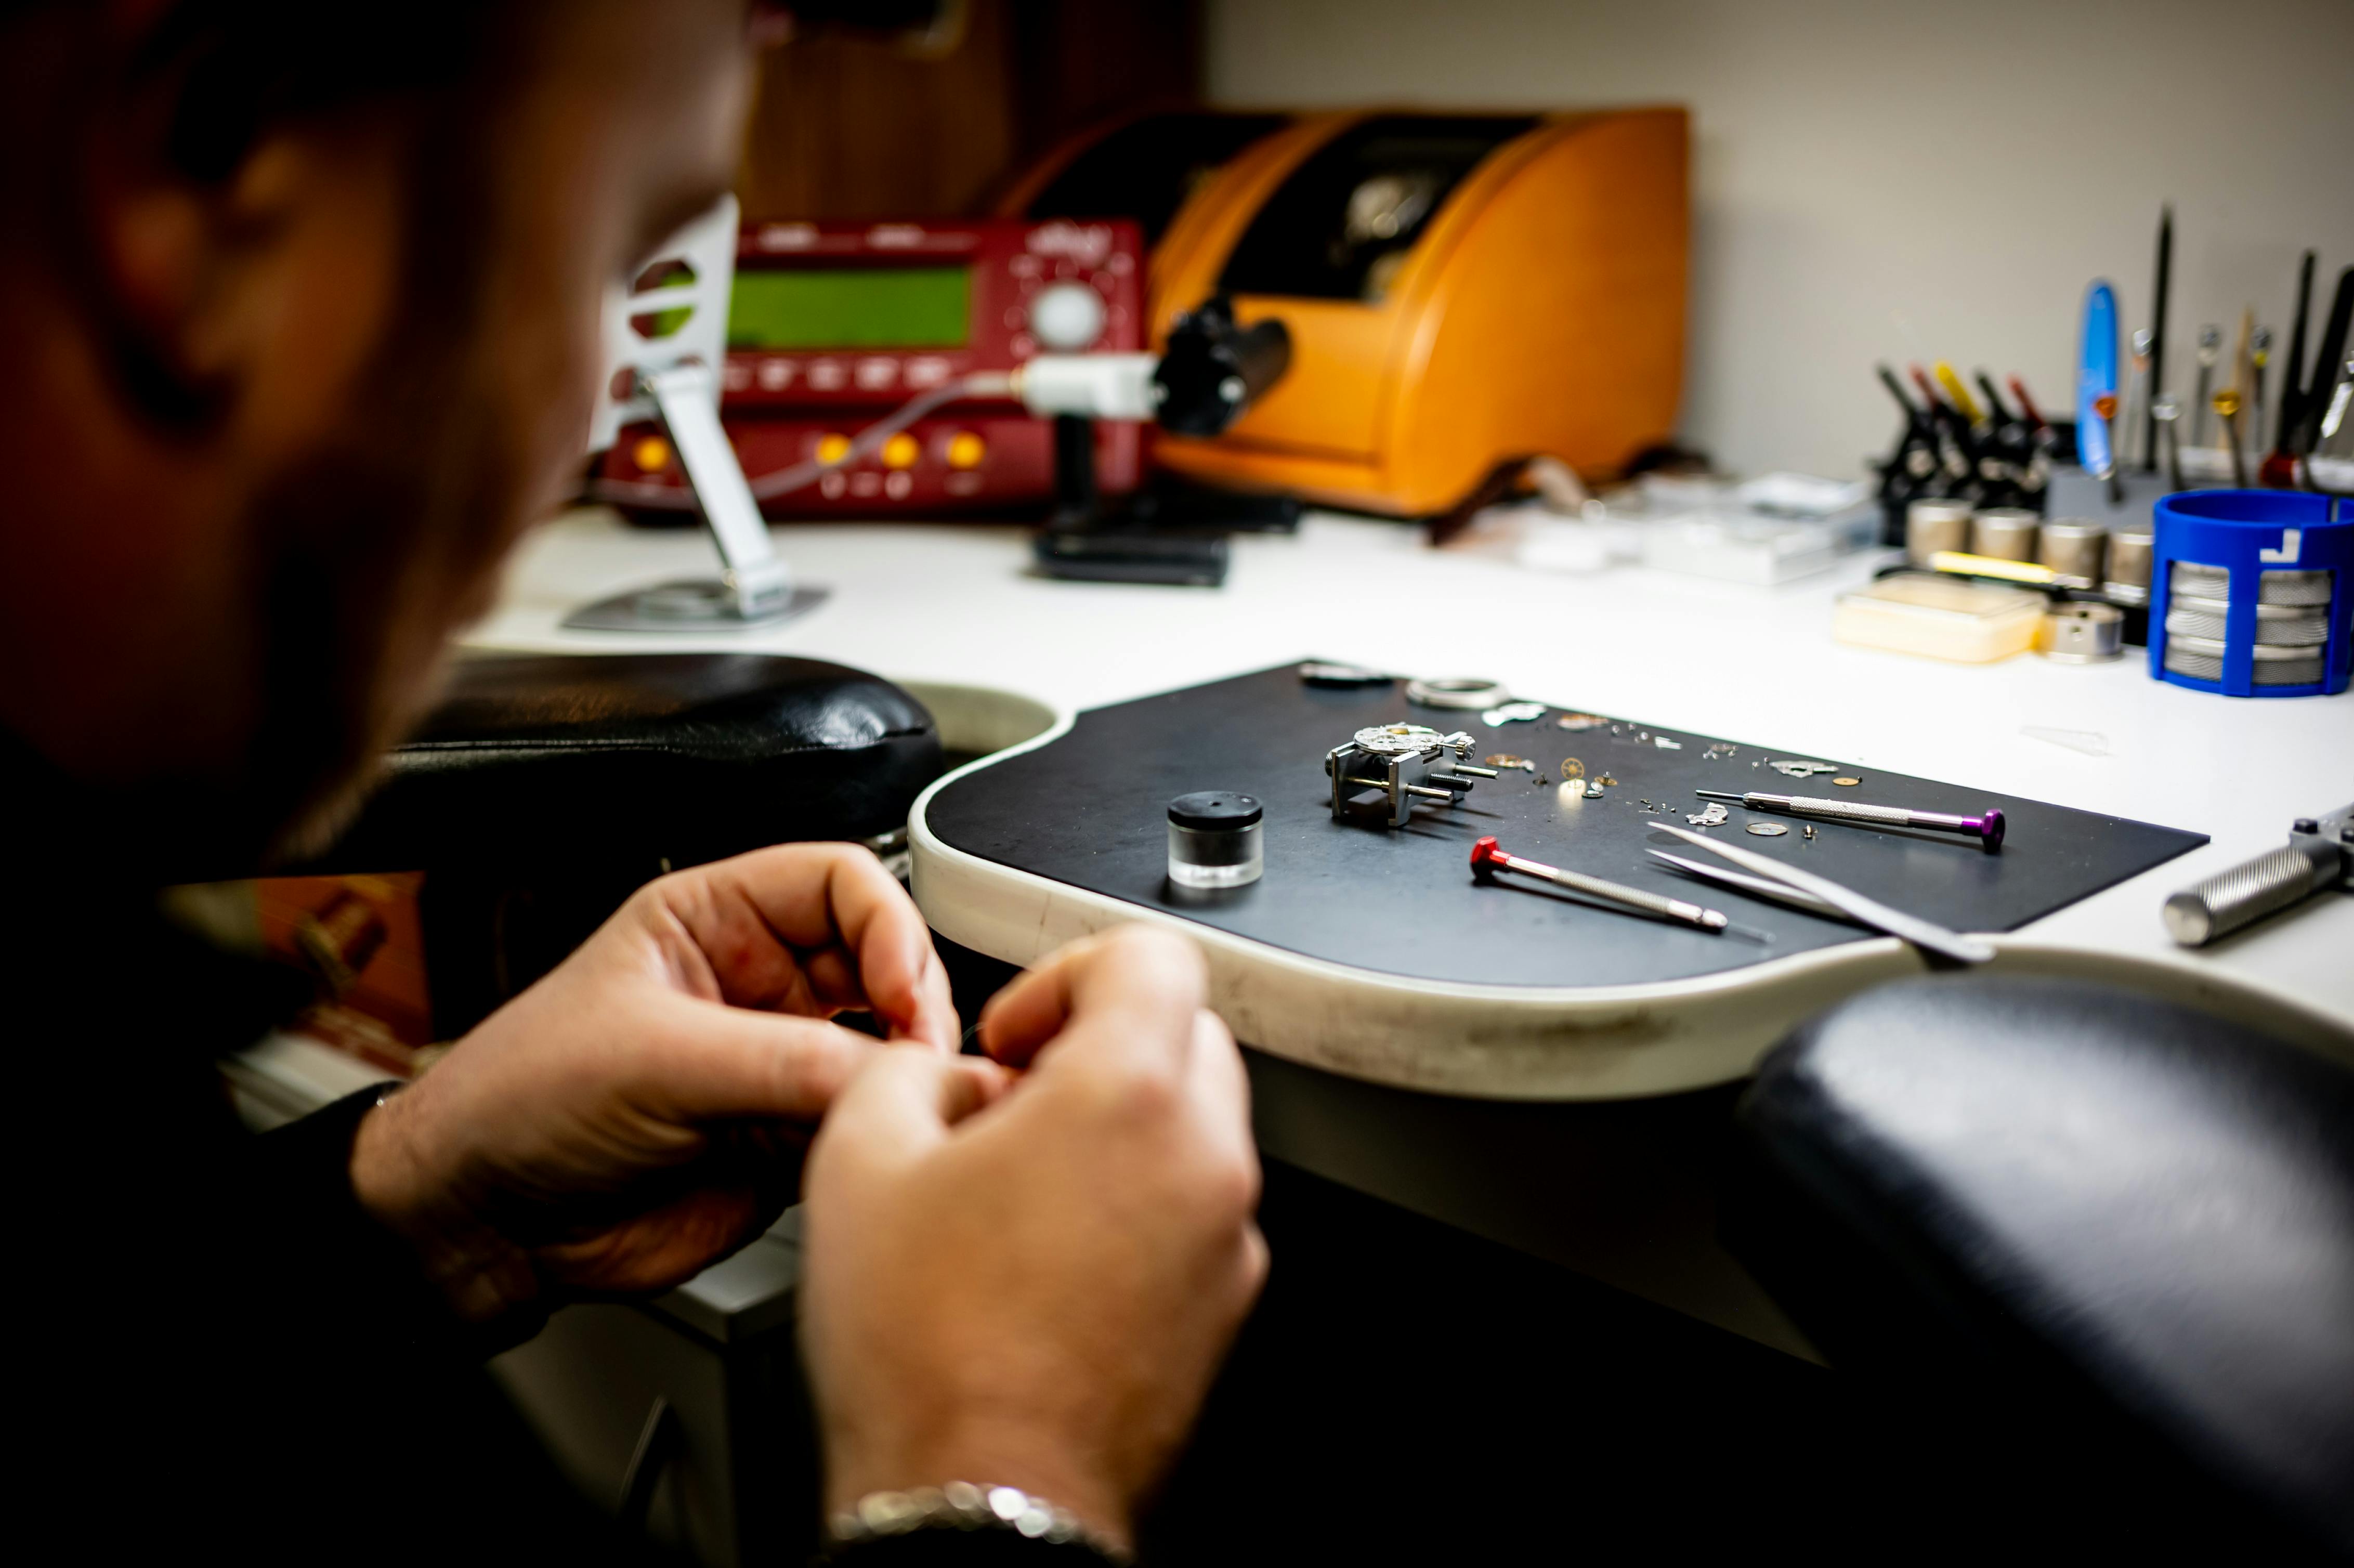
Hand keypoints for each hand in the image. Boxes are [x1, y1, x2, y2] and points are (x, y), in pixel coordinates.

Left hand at [350, 843, 956, 1323]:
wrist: (481, 1222)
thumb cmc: (517, 1101)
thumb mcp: (651, 1057)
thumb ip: (781, 1060)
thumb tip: (892, 1070)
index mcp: (717, 920)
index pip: (844, 883)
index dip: (887, 928)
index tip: (898, 992)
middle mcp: (760, 984)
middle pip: (886, 964)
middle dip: (915, 1007)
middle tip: (916, 1059)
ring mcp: (779, 1064)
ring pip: (890, 1050)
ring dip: (911, 1078)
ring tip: (905, 1110)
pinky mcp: (790, 1143)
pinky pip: (869, 1126)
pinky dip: (889, 1137)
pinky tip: (880, 1148)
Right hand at [800, 926, 1266, 1550]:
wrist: (978, 1498)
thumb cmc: (928, 1350)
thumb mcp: (859, 1157)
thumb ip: (907, 1069)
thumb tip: (940, 1072)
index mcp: (1128, 1095)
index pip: (1149, 956)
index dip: (1065, 974)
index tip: (1017, 1030)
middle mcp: (1202, 1160)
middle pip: (1183, 1035)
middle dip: (1097, 1048)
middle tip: (1012, 1103)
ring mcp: (1225, 1241)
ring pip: (1192, 1129)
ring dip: (1118, 1130)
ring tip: (1019, 1191)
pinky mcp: (1222, 1309)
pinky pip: (1192, 1214)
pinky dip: (1137, 1206)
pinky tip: (1047, 1259)